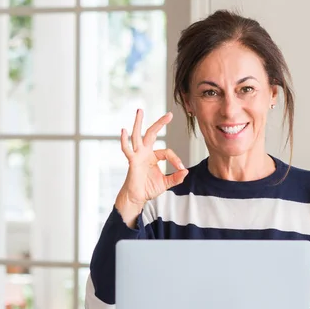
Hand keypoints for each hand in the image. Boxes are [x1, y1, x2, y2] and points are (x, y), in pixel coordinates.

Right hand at [115, 109, 188, 225]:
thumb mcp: (166, 183)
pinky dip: (124, 140)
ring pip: (138, 135)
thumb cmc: (148, 189)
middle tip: (169, 114)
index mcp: (153, 156)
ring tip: (140, 110)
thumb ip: (176, 178)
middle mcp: (145, 153)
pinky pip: (126, 149)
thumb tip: (186, 171)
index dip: (176, 159)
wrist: (137, 198)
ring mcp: (137, 155)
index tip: (181, 168)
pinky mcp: (132, 161)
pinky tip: (124, 131)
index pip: (167, 152)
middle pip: (152, 134)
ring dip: (138, 123)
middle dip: (160, 123)